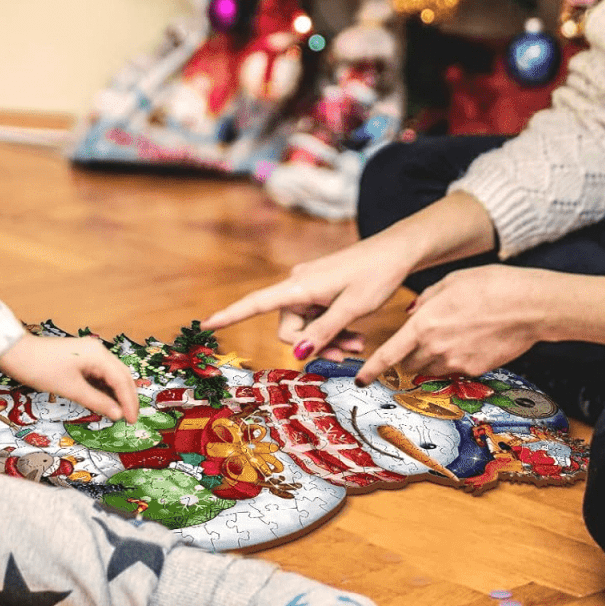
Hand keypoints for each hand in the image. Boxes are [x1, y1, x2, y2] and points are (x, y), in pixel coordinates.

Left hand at [0, 333, 139, 422]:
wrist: (17, 353)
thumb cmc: (42, 370)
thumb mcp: (71, 389)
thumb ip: (97, 401)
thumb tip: (118, 414)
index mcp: (98, 355)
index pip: (122, 380)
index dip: (129, 402)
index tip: (132, 421)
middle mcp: (98, 351)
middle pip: (121, 375)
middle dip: (128, 397)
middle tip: (131, 419)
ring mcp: (90, 353)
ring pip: (112, 374)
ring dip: (117, 393)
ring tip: (121, 413)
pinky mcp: (82, 357)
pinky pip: (100, 373)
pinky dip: (105, 388)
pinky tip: (106, 401)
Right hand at [203, 192, 496, 363]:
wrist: (396, 252)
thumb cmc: (375, 275)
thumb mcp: (352, 308)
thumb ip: (324, 331)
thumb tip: (297, 352)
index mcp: (300, 286)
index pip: (256, 303)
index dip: (231, 315)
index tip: (207, 323)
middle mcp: (298, 284)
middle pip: (288, 327)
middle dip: (313, 344)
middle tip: (347, 353)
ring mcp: (310, 286)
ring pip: (305, 325)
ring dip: (327, 339)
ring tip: (357, 344)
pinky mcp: (321, 288)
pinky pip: (317, 315)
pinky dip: (332, 328)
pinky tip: (355, 333)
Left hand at [354, 264, 555, 383]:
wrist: (528, 305)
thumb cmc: (489, 286)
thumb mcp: (449, 283)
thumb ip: (424, 301)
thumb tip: (410, 313)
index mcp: (424, 323)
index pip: (389, 353)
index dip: (371, 369)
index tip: (359, 379)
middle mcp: (436, 347)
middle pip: (409, 364)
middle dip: (406, 357)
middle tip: (415, 343)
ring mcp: (457, 362)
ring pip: (430, 370)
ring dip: (427, 361)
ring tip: (444, 340)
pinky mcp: (475, 370)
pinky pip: (453, 372)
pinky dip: (451, 363)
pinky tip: (465, 344)